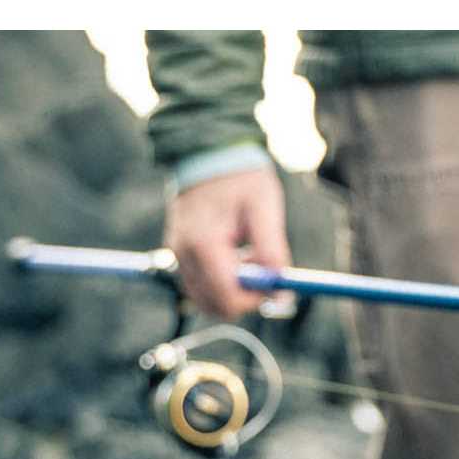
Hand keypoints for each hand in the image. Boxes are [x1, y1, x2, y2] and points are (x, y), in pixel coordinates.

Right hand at [164, 167, 290, 318]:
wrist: (210, 153)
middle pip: (214, 305)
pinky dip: (221, 283)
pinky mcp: (179, 254)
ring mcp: (178, 255)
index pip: (226, 296)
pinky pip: (199, 285)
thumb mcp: (264, 207)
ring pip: (206, 299)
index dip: (255, 299)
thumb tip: (280, 284)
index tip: (275, 284)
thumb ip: (271, 248)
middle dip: (245, 297)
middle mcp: (184, 253)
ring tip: (250, 257)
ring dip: (233, 290)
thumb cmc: (241, 178)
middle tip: (264, 269)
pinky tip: (237, 257)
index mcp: (204, 242)